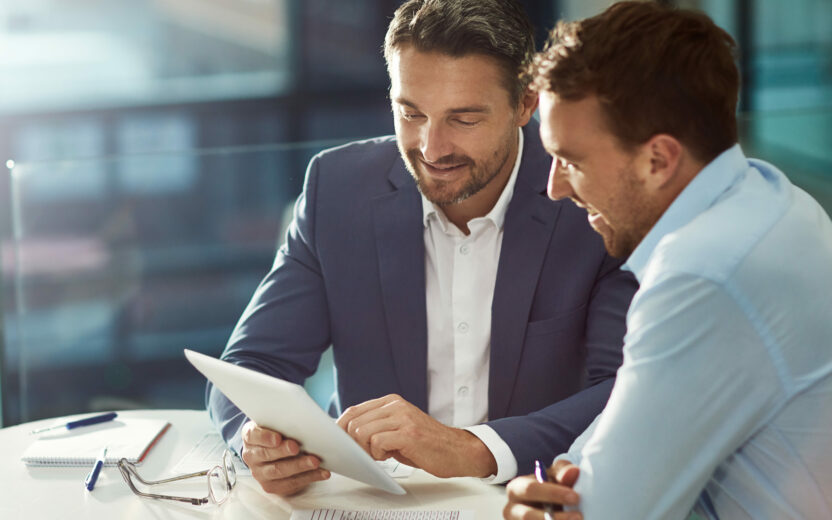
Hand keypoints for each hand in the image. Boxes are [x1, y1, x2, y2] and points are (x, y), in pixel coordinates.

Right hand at [241, 420, 329, 495]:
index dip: (265, 437)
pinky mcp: (272, 486)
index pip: (253, 435)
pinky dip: (309, 477)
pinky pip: (291, 483)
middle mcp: (252, 455)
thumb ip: (290, 419)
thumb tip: (321, 415)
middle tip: (297, 447)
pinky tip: (321, 472)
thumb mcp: (279, 423)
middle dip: (283, 451)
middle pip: (265, 454)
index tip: (278, 438)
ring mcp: (260, 473)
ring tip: (314, 461)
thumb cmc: (280, 433)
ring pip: (278, 471)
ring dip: (299, 466)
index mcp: (251, 436)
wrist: (276, 452)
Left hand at [336, 394, 496, 477]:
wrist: (457, 451)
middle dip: (354, 443)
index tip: (340, 443)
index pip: (353, 410)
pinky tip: (391, 456)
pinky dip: (378, 454)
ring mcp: (402, 417)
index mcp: (391, 401)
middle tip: (368, 453)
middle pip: (354, 422)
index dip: (341, 429)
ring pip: (362, 432)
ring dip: (367, 449)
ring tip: (383, 454)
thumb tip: (348, 433)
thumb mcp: (398, 428)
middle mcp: (396, 405)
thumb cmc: (426, 444)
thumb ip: (377, 425)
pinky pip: (376, 442)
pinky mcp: (408, 433)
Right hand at [503, 460, 581, 519]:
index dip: (552, 493)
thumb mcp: (555, 476)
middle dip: (555, 517)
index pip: (531, 489)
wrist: (549, 505)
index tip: (575, 497)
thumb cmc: (550, 488)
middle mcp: (511, 509)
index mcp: (516, 488)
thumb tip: (573, 471)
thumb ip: (563, 472)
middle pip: (527, 516)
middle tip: (578, 516)